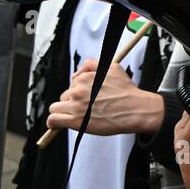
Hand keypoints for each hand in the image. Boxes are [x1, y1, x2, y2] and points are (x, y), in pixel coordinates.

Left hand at [47, 58, 161, 134]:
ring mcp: (76, 106)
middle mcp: (79, 90)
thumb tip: (77, 71)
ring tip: (73, 116)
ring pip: (56, 107)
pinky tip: (58, 124)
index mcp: (86, 78)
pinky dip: (54, 122)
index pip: (72, 83)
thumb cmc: (127, 93)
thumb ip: (93, 64)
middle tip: (85, 108)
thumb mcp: (113, 68)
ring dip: (62, 111)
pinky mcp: (75, 121)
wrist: (136, 110)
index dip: (79, 91)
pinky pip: (53, 119)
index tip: (86, 97)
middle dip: (72, 101)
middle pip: (64, 96)